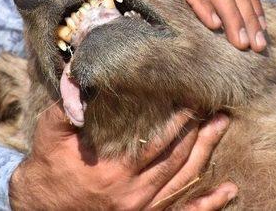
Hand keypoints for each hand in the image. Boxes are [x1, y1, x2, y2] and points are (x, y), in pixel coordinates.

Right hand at [9, 105, 236, 209]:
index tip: (192, 97)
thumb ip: (65, 108)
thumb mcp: (49, 135)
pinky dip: (209, 204)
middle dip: (199, 130)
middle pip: (178, 158)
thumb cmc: (47, 171)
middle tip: (216, 105)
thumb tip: (79, 77)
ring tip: (222, 126)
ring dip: (207, 153)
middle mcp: (134, 194)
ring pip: (185, 180)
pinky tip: (229, 190)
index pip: (157, 141)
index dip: (178, 119)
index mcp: (114, 172)